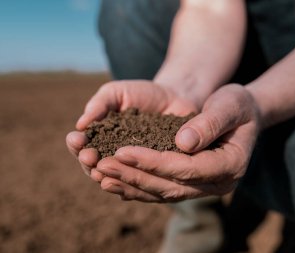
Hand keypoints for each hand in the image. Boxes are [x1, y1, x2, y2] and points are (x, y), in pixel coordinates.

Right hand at [66, 80, 197, 181]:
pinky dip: (133, 187)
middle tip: (88, 157)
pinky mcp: (153, 173)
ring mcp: (133, 168)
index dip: (77, 145)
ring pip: (116, 180)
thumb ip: (99, 105)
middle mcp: (113, 158)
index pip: (83, 147)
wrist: (174, 98)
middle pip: (95, 168)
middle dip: (88, 163)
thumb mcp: (117, 93)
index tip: (77, 140)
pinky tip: (125, 188)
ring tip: (101, 172)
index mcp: (100, 139)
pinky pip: (142, 184)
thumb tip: (80, 124)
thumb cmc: (141, 94)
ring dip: (107, 177)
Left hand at [95, 84, 261, 201]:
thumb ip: (210, 123)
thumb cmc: (237, 105)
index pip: (188, 169)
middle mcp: (218, 183)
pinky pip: (162, 190)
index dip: (154, 162)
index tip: (124, 151)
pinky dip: (137, 186)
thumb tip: (183, 143)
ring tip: (100, 174)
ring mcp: (205, 187)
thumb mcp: (229, 105)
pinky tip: (114, 181)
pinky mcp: (191, 184)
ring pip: (163, 192)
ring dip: (130, 184)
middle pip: (171, 185)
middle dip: (135, 175)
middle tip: (101, 165)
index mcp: (231, 165)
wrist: (242, 113)